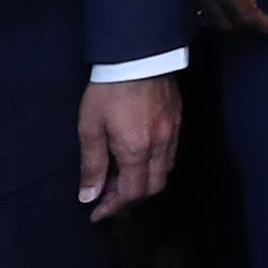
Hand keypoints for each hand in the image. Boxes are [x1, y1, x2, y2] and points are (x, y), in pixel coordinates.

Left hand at [77, 79, 180, 215]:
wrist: (138, 55)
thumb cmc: (109, 91)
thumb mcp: (90, 127)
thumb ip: (91, 164)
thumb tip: (89, 196)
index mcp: (136, 151)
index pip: (130, 193)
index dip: (113, 207)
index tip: (96, 212)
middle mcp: (160, 146)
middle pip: (153, 188)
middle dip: (131, 197)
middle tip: (108, 195)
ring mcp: (173, 132)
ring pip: (165, 171)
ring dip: (144, 181)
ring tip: (122, 176)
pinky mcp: (178, 119)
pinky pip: (171, 153)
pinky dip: (155, 164)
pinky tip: (139, 155)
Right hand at [187, 0, 267, 41]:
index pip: (246, 15)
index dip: (264, 26)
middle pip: (226, 23)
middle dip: (248, 27)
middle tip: (266, 23)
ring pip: (208, 18)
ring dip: (228, 21)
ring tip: (246, 16)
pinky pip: (194, 7)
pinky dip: (210, 12)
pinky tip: (221, 4)